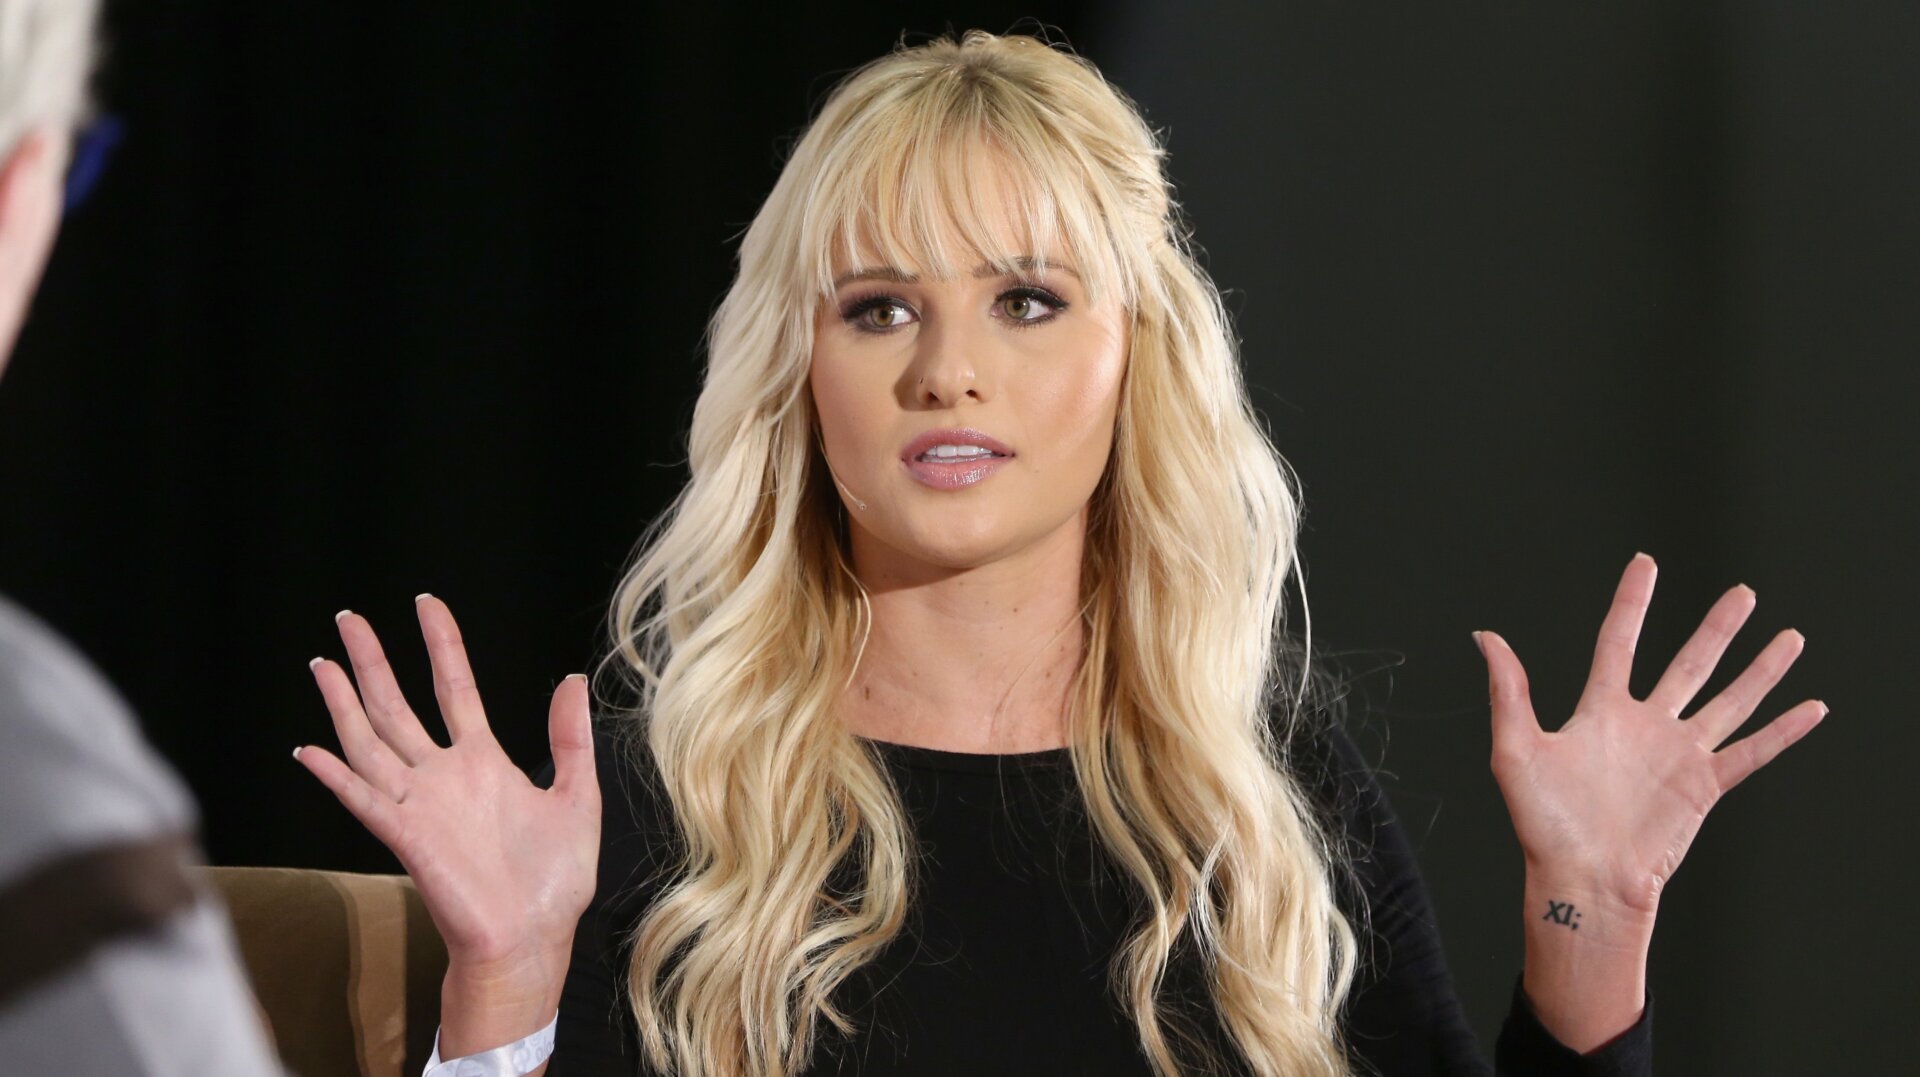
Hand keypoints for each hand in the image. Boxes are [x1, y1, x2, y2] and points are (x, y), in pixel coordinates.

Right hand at [294, 595, 601, 973]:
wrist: (532, 938)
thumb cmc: (554, 882)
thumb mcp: (578, 798)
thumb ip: (570, 741)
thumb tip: (573, 680)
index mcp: (483, 762)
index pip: (453, 688)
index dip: (441, 645)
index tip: (426, 604)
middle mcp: (442, 777)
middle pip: (397, 705)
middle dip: (372, 661)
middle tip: (348, 617)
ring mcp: (419, 804)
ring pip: (370, 742)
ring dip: (344, 704)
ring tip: (322, 663)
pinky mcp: (405, 837)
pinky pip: (363, 799)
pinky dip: (335, 775)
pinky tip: (311, 750)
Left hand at [1478, 553, 1825, 916]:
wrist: (1583, 881)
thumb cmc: (1544, 825)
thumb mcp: (1515, 750)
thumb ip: (1509, 691)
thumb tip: (1486, 635)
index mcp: (1600, 712)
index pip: (1619, 641)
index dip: (1633, 602)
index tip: (1646, 564)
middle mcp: (1644, 727)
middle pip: (1689, 663)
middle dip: (1717, 628)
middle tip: (1743, 594)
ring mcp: (1677, 756)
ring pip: (1729, 700)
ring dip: (1760, 670)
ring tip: (1788, 636)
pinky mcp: (1703, 787)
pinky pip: (1751, 751)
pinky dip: (1783, 731)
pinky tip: (1810, 706)